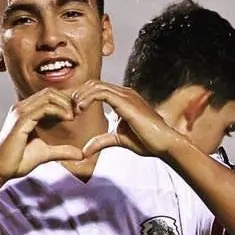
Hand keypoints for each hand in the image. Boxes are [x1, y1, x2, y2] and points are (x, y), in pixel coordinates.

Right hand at [0, 89, 84, 179]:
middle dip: (68, 99)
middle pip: (50, 92)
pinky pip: (44, 107)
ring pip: (48, 96)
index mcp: (26, 111)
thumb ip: (62, 151)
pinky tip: (68, 119)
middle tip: (80, 112)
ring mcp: (20, 111)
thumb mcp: (46, 153)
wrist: (1, 169)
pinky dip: (59, 110)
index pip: (49, 96)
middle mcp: (22, 107)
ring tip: (75, 116)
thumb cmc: (18, 160)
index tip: (79, 113)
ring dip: (65, 104)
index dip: (66, 101)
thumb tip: (81, 154)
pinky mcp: (21, 120)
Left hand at [70, 80, 186, 157]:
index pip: (97, 88)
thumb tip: (84, 150)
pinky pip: (101, 92)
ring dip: (81, 95)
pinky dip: (87, 98)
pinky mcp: (126, 101)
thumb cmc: (147, 141)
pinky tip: (81, 109)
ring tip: (74, 110)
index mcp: (123, 98)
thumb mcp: (118, 140)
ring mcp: (126, 95)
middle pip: (94, 83)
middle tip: (70, 109)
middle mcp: (124, 93)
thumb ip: (101, 141)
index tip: (73, 111)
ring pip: (96, 85)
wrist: (164, 144)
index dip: (82, 96)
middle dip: (78, 94)